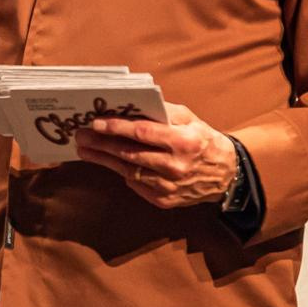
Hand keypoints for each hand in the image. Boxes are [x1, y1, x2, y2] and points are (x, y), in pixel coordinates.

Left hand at [73, 102, 239, 208]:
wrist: (226, 175)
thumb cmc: (203, 140)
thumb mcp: (190, 119)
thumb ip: (163, 112)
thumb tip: (132, 105)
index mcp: (183, 142)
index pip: (142, 134)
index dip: (116, 128)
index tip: (96, 123)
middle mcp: (175, 166)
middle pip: (130, 154)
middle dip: (102, 144)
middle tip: (81, 136)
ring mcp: (169, 187)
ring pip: (129, 172)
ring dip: (104, 160)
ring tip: (85, 150)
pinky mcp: (165, 200)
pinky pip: (136, 185)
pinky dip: (122, 173)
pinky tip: (108, 163)